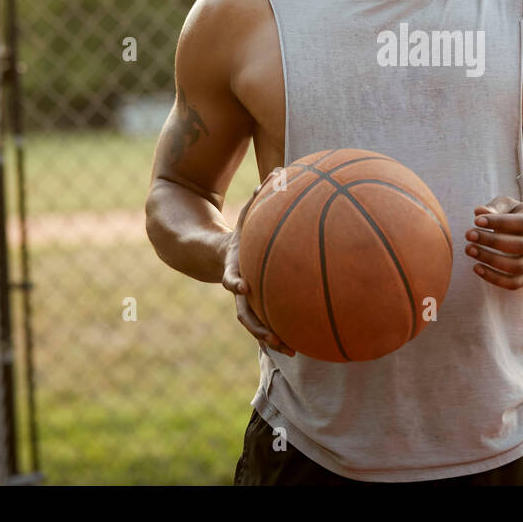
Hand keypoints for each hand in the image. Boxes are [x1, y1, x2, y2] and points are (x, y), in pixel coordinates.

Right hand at [221, 169, 295, 355]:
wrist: (215, 256)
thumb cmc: (238, 233)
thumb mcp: (244, 215)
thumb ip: (259, 197)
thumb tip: (277, 170)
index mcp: (233, 267)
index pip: (230, 276)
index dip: (234, 281)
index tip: (241, 286)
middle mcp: (238, 289)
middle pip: (243, 312)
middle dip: (257, 326)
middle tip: (272, 337)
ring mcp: (247, 301)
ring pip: (256, 324)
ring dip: (271, 337)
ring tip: (292, 350)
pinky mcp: (257, 305)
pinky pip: (269, 321)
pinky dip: (284, 331)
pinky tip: (306, 342)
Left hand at [465, 195, 522, 289]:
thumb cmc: (516, 216)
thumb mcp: (508, 206)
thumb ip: (495, 207)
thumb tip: (479, 212)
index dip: (499, 222)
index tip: (476, 220)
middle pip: (520, 246)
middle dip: (491, 241)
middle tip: (469, 235)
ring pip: (516, 266)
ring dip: (490, 259)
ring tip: (470, 250)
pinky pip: (514, 283)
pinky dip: (494, 278)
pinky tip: (477, 267)